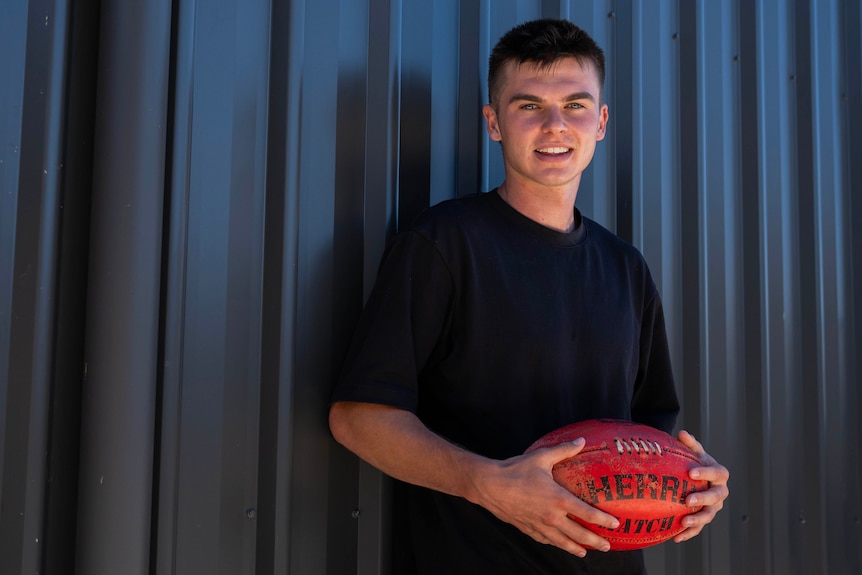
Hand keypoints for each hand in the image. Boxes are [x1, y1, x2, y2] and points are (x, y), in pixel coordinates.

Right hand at [467, 438, 619, 557]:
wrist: (489, 485)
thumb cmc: (515, 470)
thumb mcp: (541, 457)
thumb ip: (564, 450)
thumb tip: (581, 441)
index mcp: (558, 499)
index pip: (587, 514)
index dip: (603, 521)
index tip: (615, 525)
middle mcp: (551, 516)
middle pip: (579, 534)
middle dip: (595, 541)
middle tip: (607, 546)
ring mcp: (539, 525)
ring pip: (562, 542)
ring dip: (577, 548)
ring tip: (586, 553)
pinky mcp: (527, 528)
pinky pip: (545, 540)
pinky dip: (555, 544)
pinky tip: (558, 544)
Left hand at [673, 430, 729, 542]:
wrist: (698, 477)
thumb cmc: (695, 462)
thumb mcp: (694, 452)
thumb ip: (690, 444)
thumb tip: (682, 433)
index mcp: (719, 474)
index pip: (716, 473)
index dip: (705, 473)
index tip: (690, 472)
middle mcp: (720, 492)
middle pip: (715, 497)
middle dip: (702, 499)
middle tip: (688, 500)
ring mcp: (714, 507)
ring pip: (709, 515)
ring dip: (697, 520)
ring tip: (683, 522)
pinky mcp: (705, 518)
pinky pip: (699, 528)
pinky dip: (689, 533)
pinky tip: (676, 537)